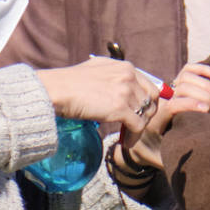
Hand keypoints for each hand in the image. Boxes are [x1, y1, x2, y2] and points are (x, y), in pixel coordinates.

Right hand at [35, 58, 161, 133]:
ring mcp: (125, 92)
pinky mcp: (120, 108)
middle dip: (146, 114)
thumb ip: (113, 75)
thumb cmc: (70, 82)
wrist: (57, 90)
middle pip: (151, 100)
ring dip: (138, 128)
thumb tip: (120, 85)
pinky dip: (133, 136)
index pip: (149, 86)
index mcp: (125, 67)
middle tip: (135, 125)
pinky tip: (125, 142)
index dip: (146, 102)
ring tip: (128, 136)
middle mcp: (129, 76)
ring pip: (145, 114)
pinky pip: (137, 126)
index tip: (139, 113)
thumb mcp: (97, 69)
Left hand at [126, 63, 209, 170]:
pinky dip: (204, 69)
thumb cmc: (152, 151)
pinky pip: (189, 69)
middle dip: (204, 96)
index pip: (174, 104)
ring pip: (187, 76)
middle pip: (183, 88)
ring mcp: (169, 89)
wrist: (139, 139)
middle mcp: (161, 99)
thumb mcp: (159, 158)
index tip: (207, 111)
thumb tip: (191, 159)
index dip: (191, 104)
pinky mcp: (176, 83)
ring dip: (206, 85)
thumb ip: (172, 159)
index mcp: (156, 117)